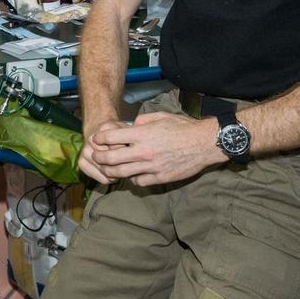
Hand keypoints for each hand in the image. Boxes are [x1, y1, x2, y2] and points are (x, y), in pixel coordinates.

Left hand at [88, 111, 226, 186]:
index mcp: (142, 134)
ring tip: (107, 169)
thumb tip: (130, 127)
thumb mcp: (159, 117)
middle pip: (112, 158)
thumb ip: (141, 122)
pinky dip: (132, 179)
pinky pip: (139, 182)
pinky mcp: (160, 178)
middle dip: (99, 158)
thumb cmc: (182, 127)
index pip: (111, 137)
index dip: (100, 138)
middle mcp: (143, 151)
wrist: (204, 143)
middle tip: (96, 157)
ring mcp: (151, 166)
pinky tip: (131, 175)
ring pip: (122, 173)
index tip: (97, 139)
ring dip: (111, 171)